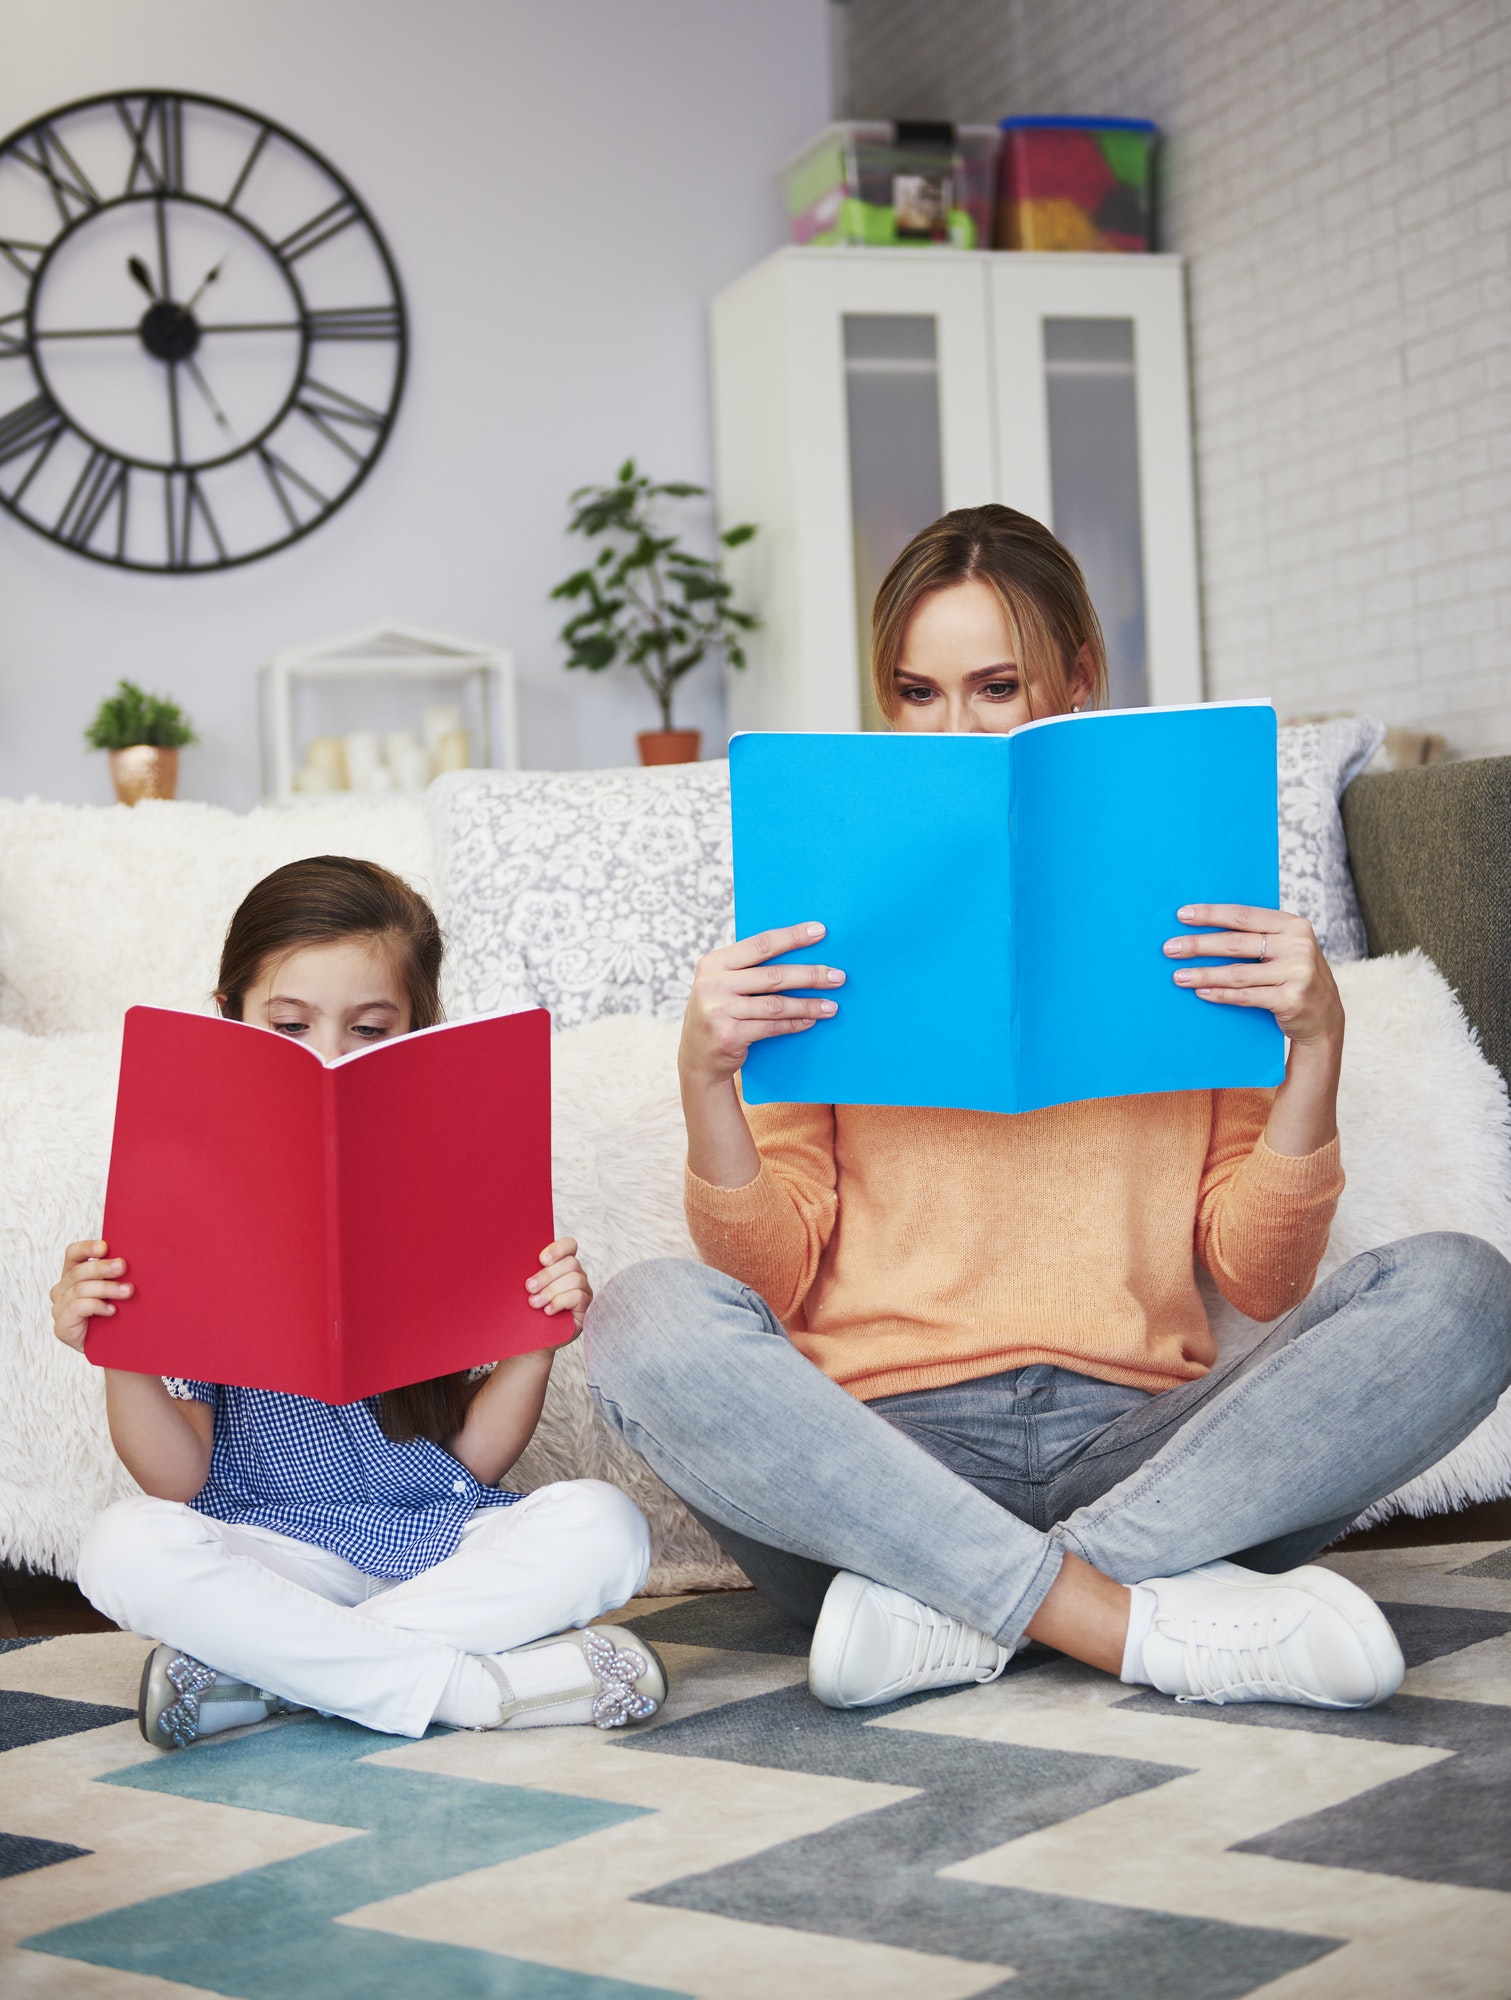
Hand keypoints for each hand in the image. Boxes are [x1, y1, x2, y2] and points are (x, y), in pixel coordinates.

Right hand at [51, 1239, 132, 1353]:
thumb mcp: (119, 1287)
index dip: (86, 1248)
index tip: (105, 1247)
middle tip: (123, 1266)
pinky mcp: (61, 1326)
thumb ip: (119, 1272)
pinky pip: (76, 1308)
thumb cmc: (120, 1312)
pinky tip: (112, 1310)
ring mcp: (59, 1308)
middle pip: (78, 1271)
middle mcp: (63, 1289)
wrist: (117, 1347)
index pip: (73, 1253)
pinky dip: (96, 1306)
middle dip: (102, 1268)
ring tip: (128, 1291)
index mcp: (74, 1273)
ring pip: (80, 1289)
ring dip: (106, 1288)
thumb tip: (143, 1253)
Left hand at [525, 1237, 590, 1333]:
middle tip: (529, 1287)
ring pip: (575, 1278)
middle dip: (547, 1275)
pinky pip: (579, 1296)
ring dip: (551, 1290)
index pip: (569, 1246)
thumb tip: (513, 1259)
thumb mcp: (525, 1290)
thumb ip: (527, 1273)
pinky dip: (560, 1302)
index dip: (558, 1249)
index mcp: (562, 1266)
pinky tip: (547, 1311)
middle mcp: (576, 1276)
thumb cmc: (526, 1313)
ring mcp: (583, 1292)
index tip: (541, 1259)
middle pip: (571, 1263)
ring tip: (534, 1303)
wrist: (529, 1342)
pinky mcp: (585, 1309)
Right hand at [680, 923, 844, 1086]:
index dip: (792, 937)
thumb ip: (748, 969)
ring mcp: (718, 1011)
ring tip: (832, 1006)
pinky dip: (794, 1024)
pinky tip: (811, 1021)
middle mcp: (713, 984)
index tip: (820, 931)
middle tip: (838, 977)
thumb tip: (800, 952)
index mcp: (714, 963)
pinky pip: (771, 1027)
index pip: (760, 945)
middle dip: (810, 975)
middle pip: (773, 975)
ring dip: (808, 1005)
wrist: (697, 1058)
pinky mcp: (728, 1035)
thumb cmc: (720, 1013)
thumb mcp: (723, 985)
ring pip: (776, 1004)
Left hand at [1164, 905, 1343, 1048]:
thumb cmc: (1294, 976)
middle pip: (1236, 943)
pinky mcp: (1291, 999)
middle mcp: (1298, 946)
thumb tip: (1206, 925)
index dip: (1211, 914)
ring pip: (1237, 973)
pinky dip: (1220, 994)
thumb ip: (1260, 935)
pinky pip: (1246, 996)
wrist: (1325, 1017)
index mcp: (1294, 925)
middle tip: (1169, 948)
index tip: (1182, 915)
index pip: (1244, 915)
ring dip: (1203, 974)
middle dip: (1198, 945)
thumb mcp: (1286, 948)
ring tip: (1178, 976)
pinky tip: (1201, 992)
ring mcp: (1297, 973)